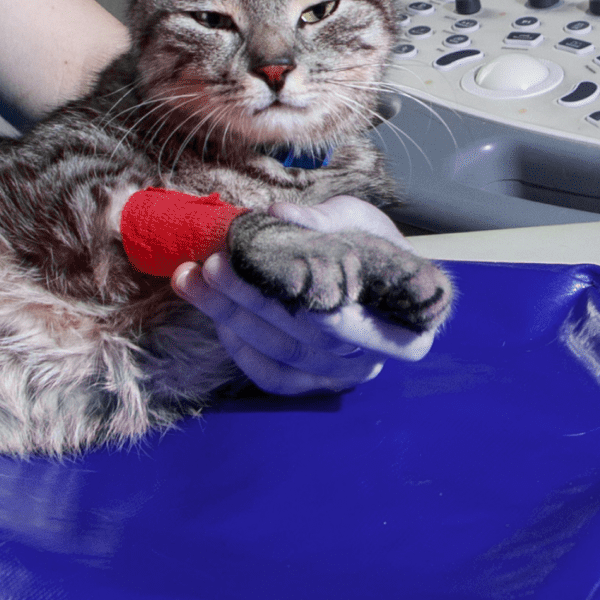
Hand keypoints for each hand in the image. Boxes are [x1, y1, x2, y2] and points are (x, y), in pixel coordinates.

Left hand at [172, 196, 436, 394]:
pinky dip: (239, 346)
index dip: (327, 312)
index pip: (367, 327)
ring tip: (191, 277)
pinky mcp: (310, 385)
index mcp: (407, 322)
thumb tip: (278, 214)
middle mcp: (376, 359)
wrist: (367, 274)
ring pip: (283, 354)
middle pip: (311, 338)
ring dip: (230, 316)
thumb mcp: (358, 221)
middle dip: (255, 300)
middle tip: (213, 264)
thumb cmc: (369, 246)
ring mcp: (342, 377)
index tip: (286, 282)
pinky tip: (214, 311)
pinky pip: (271, 377)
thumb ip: (324, 219)